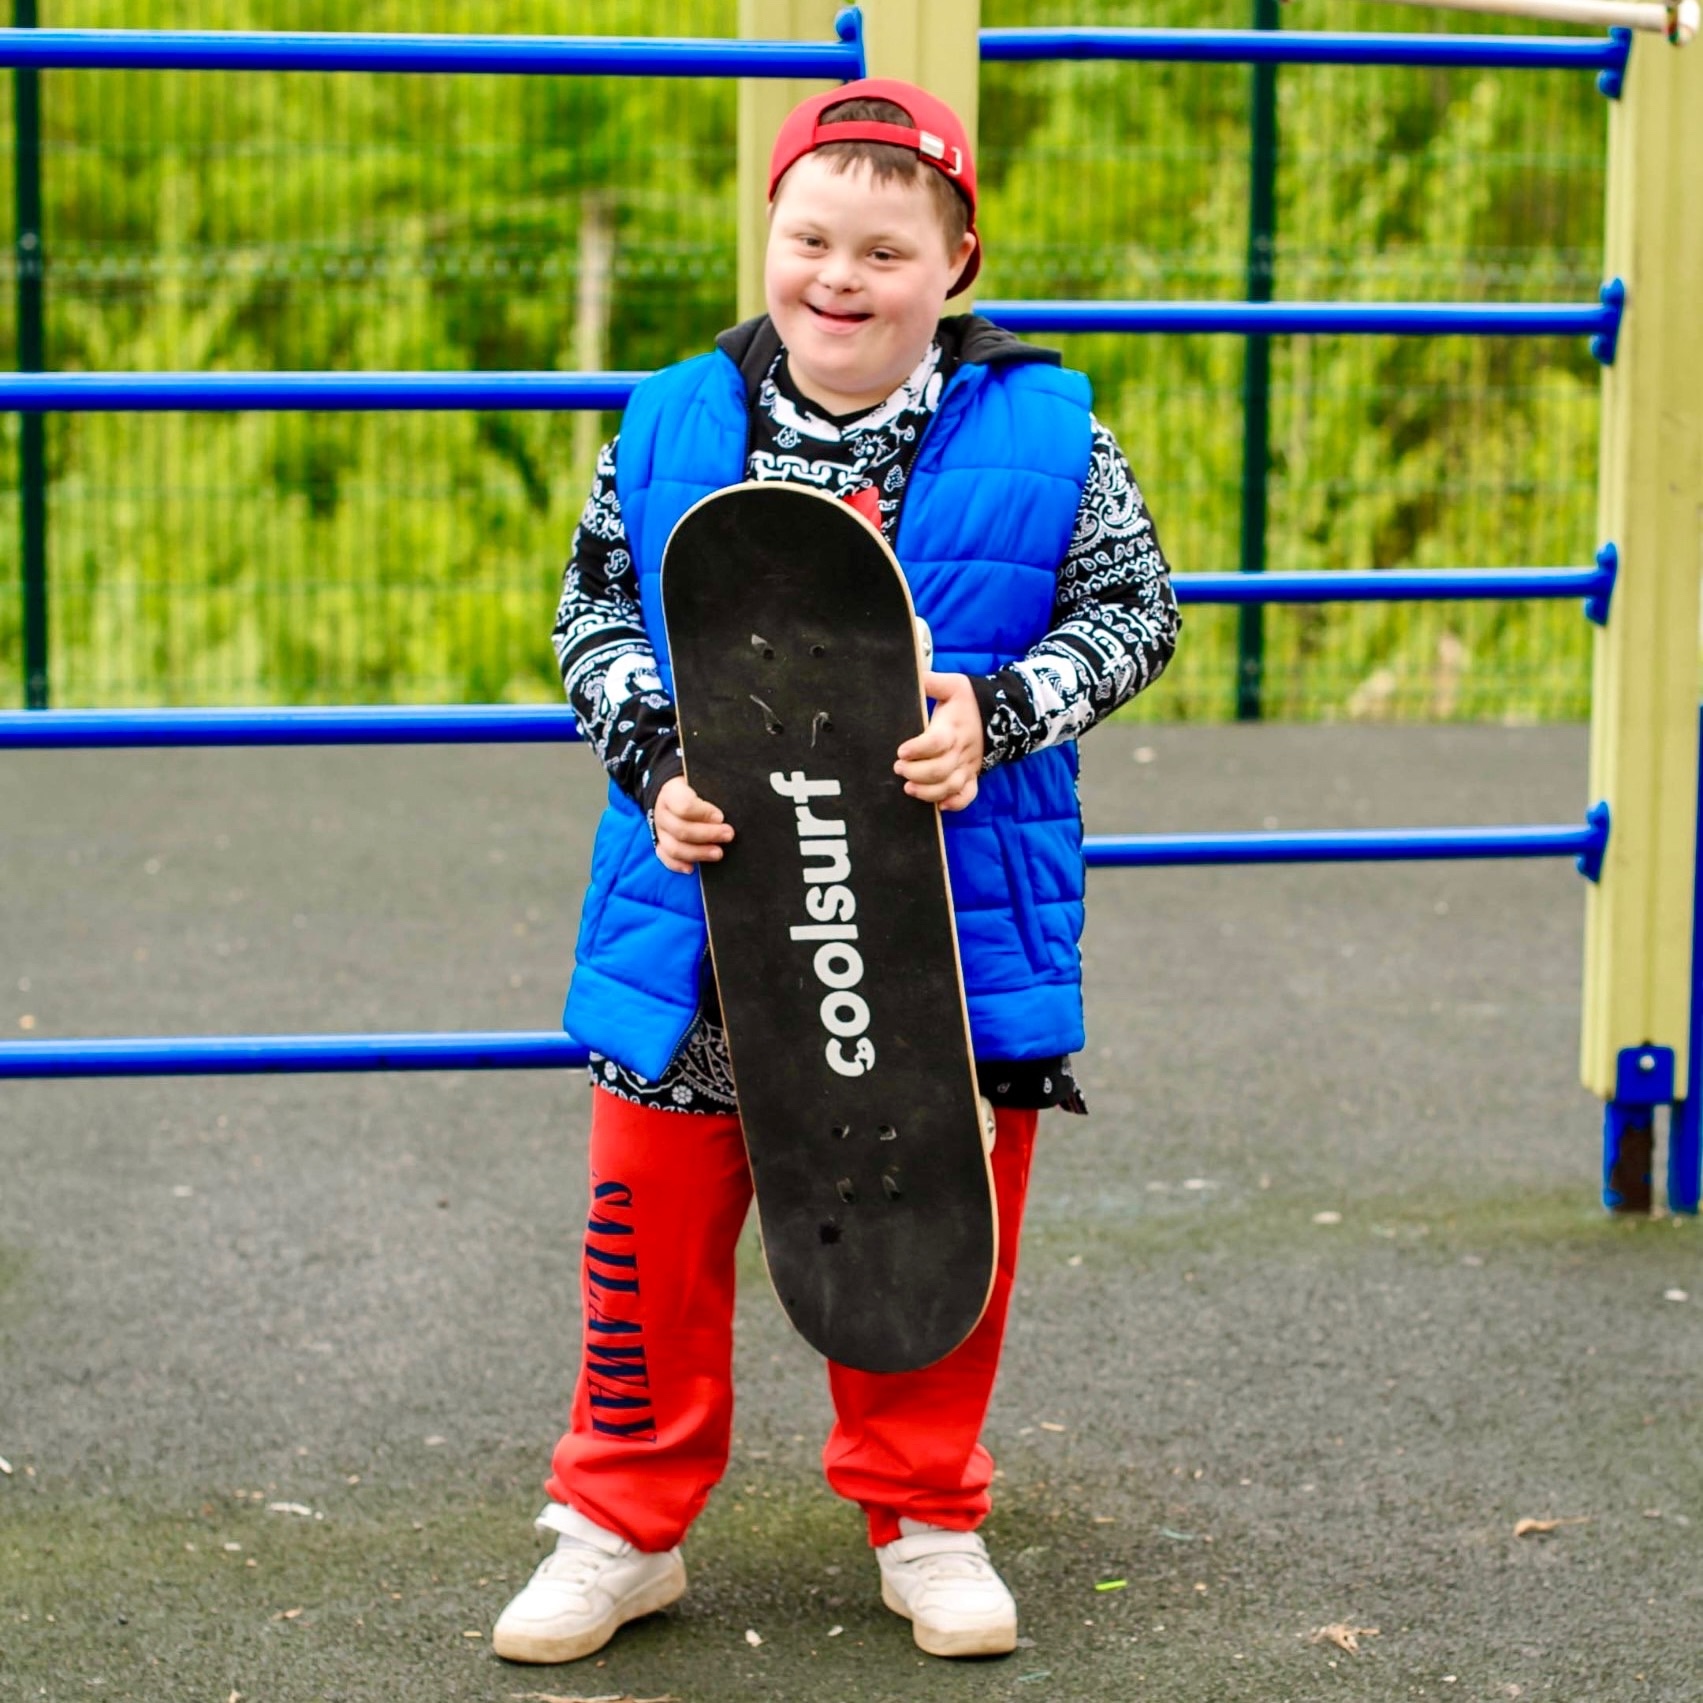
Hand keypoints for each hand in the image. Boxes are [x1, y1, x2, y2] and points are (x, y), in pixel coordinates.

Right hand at [653, 775, 733, 874]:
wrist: (672, 790)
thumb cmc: (695, 785)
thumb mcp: (701, 780)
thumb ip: (713, 789)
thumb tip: (734, 802)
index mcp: (671, 792)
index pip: (684, 806)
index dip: (704, 813)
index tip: (721, 817)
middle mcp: (662, 813)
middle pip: (681, 830)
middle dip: (708, 835)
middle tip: (728, 835)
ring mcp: (659, 830)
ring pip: (674, 848)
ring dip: (698, 853)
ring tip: (718, 853)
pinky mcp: (660, 843)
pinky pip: (666, 858)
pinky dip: (678, 865)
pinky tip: (692, 868)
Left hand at [895, 671, 983, 812]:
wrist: (1002, 714)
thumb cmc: (969, 700)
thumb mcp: (954, 685)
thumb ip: (932, 681)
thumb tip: (913, 674)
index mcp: (953, 728)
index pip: (936, 742)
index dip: (918, 749)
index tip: (902, 750)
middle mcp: (961, 750)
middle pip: (940, 769)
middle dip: (916, 773)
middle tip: (899, 768)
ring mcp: (968, 765)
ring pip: (950, 786)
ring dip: (929, 792)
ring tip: (909, 788)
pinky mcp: (973, 776)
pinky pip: (967, 795)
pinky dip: (955, 803)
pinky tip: (939, 806)